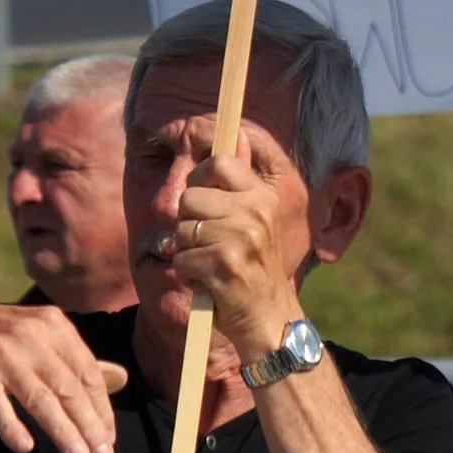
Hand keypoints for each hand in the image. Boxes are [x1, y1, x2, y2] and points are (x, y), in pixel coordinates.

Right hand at [0, 300, 127, 452]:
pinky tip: (25, 447)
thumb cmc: (0, 338)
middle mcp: (31, 336)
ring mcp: (2, 354)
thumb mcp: (42, 338)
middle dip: (90, 426)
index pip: (88, 373)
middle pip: (69, 388)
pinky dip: (11, 426)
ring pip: (39, 398)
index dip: (102, 409)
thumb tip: (123, 379)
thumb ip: (79, 361)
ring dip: (61, 431)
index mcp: (54, 326)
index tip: (109, 440)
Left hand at [171, 127, 304, 357]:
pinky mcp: (224, 265)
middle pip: (190, 197)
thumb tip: (237, 132)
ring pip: (183, 230)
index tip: (203, 199)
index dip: (200, 177)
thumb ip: (241, 183)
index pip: (220, 162)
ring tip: (211, 265)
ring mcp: (240, 238)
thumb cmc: (255, 269)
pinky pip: (182, 259)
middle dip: (188, 222)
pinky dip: (188, 274)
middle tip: (207, 243)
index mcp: (262, 198)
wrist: (270, 320)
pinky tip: (208, 282)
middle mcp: (255, 213)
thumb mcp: (256, 221)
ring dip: (188, 251)